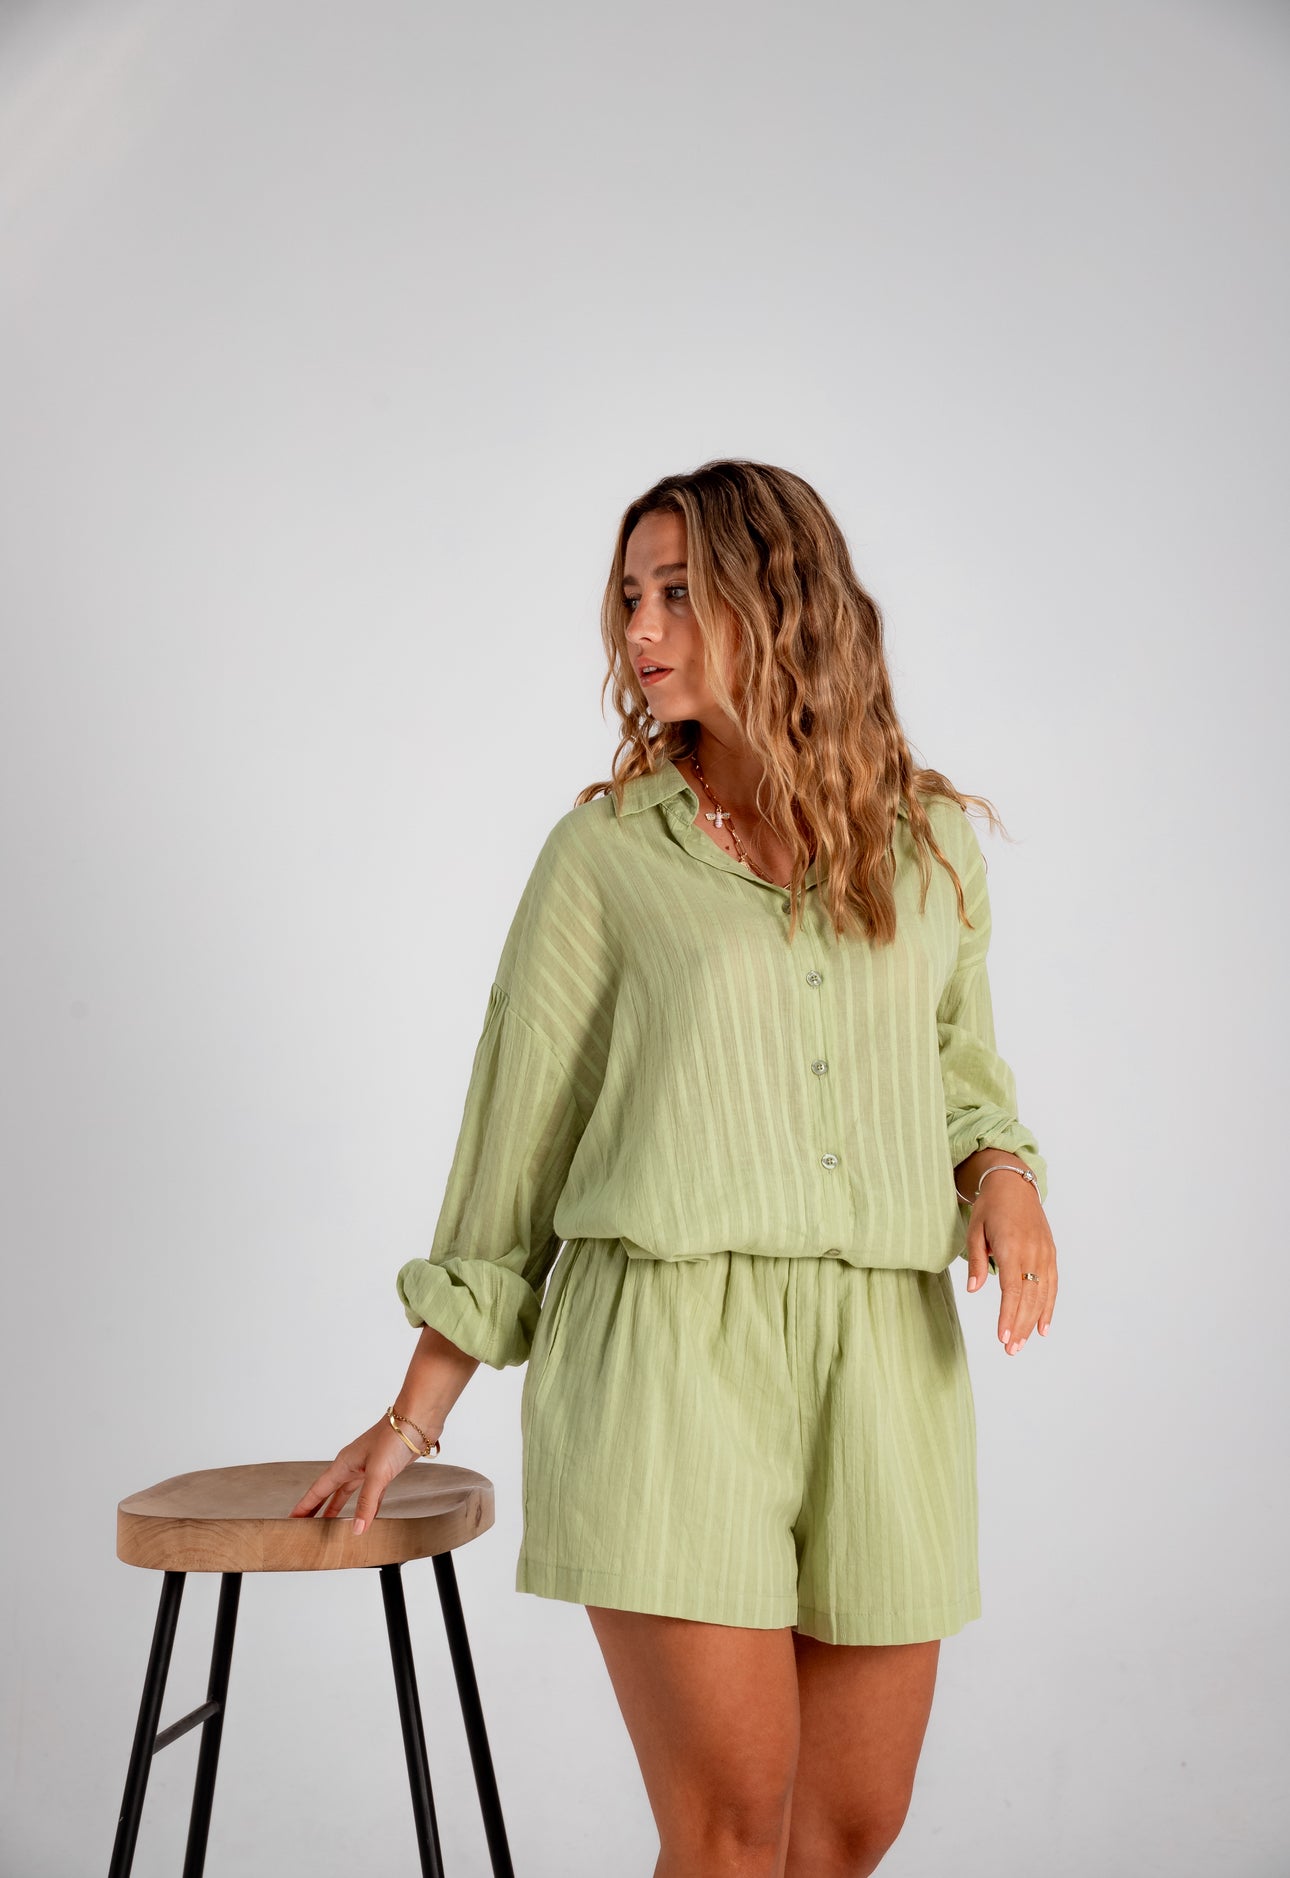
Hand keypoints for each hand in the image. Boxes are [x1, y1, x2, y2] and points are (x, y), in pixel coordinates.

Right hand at [288, 1411, 442, 1536]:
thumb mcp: (377, 1473)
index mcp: (344, 1464)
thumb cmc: (394, 1437)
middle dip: (317, 1509)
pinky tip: (366, 1515)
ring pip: (348, 1492)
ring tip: (329, 1523)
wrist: (418, 1421)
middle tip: (305, 1525)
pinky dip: (365, 1505)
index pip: (319, 1489)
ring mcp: (369, 1467)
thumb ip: (367, 1502)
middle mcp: (353, 1465)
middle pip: (330, 1492)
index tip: (292, 1519)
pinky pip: (370, 1493)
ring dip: (338, 1507)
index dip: (305, 1506)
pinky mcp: (385, 1470)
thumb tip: (357, 1529)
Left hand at [963, 1178, 1057, 1354]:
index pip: (1012, 1290)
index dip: (1008, 1315)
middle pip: (1029, 1298)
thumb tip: (974, 1289)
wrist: (1014, 1184)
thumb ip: (976, 1260)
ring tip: (1022, 1344)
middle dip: (1019, 1326)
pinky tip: (1042, 1327)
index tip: (1003, 1337)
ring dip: (1033, 1322)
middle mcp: (1032, 1253)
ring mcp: (1045, 1254)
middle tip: (1010, 1350)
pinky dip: (1049, 1307)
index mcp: (1012, 1248)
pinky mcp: (1051, 1254)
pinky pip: (1052, 1285)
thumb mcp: (974, 1229)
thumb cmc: (990, 1207)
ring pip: (1042, 1295)